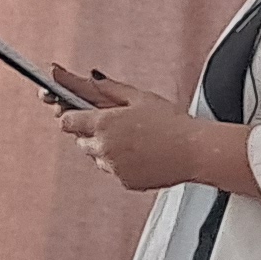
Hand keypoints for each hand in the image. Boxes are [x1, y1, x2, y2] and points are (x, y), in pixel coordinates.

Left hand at [53, 71, 198, 192]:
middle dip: (91, 133)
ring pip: (98, 157)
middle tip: (116, 126)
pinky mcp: (125, 181)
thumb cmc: (171, 122)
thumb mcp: (139, 97)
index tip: (78, 114)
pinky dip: (123, 163)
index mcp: (103, 124)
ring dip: (107, 149)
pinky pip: (115, 171)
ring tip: (134, 140)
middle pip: (80, 141)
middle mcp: (103, 148)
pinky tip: (143, 153)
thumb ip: (109, 88)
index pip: (67, 121)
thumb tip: (92, 78)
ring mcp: (113, 167)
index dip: (72, 116)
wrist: (193, 151)